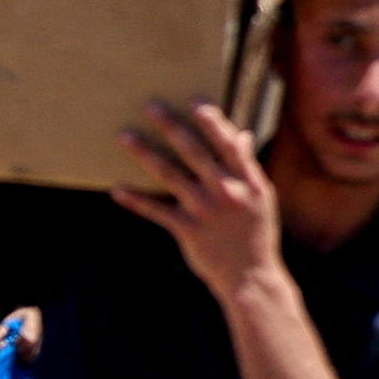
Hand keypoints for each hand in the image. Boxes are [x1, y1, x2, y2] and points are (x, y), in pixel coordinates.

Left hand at [110, 100, 282, 301]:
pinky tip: (117, 189)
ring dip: (145, 154)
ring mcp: (205, 210)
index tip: (194, 102)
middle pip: (194, 152)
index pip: (228, 144)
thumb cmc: (256, 233)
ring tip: (125, 137)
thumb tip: (241, 134)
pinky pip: (156, 210)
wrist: (251, 276)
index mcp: (248, 181)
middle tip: (151, 108)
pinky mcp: (187, 230)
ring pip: (169, 175)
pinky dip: (136, 200)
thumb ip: (247, 165)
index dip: (212, 122)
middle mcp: (227, 191)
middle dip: (172, 127)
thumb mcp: (261, 196)